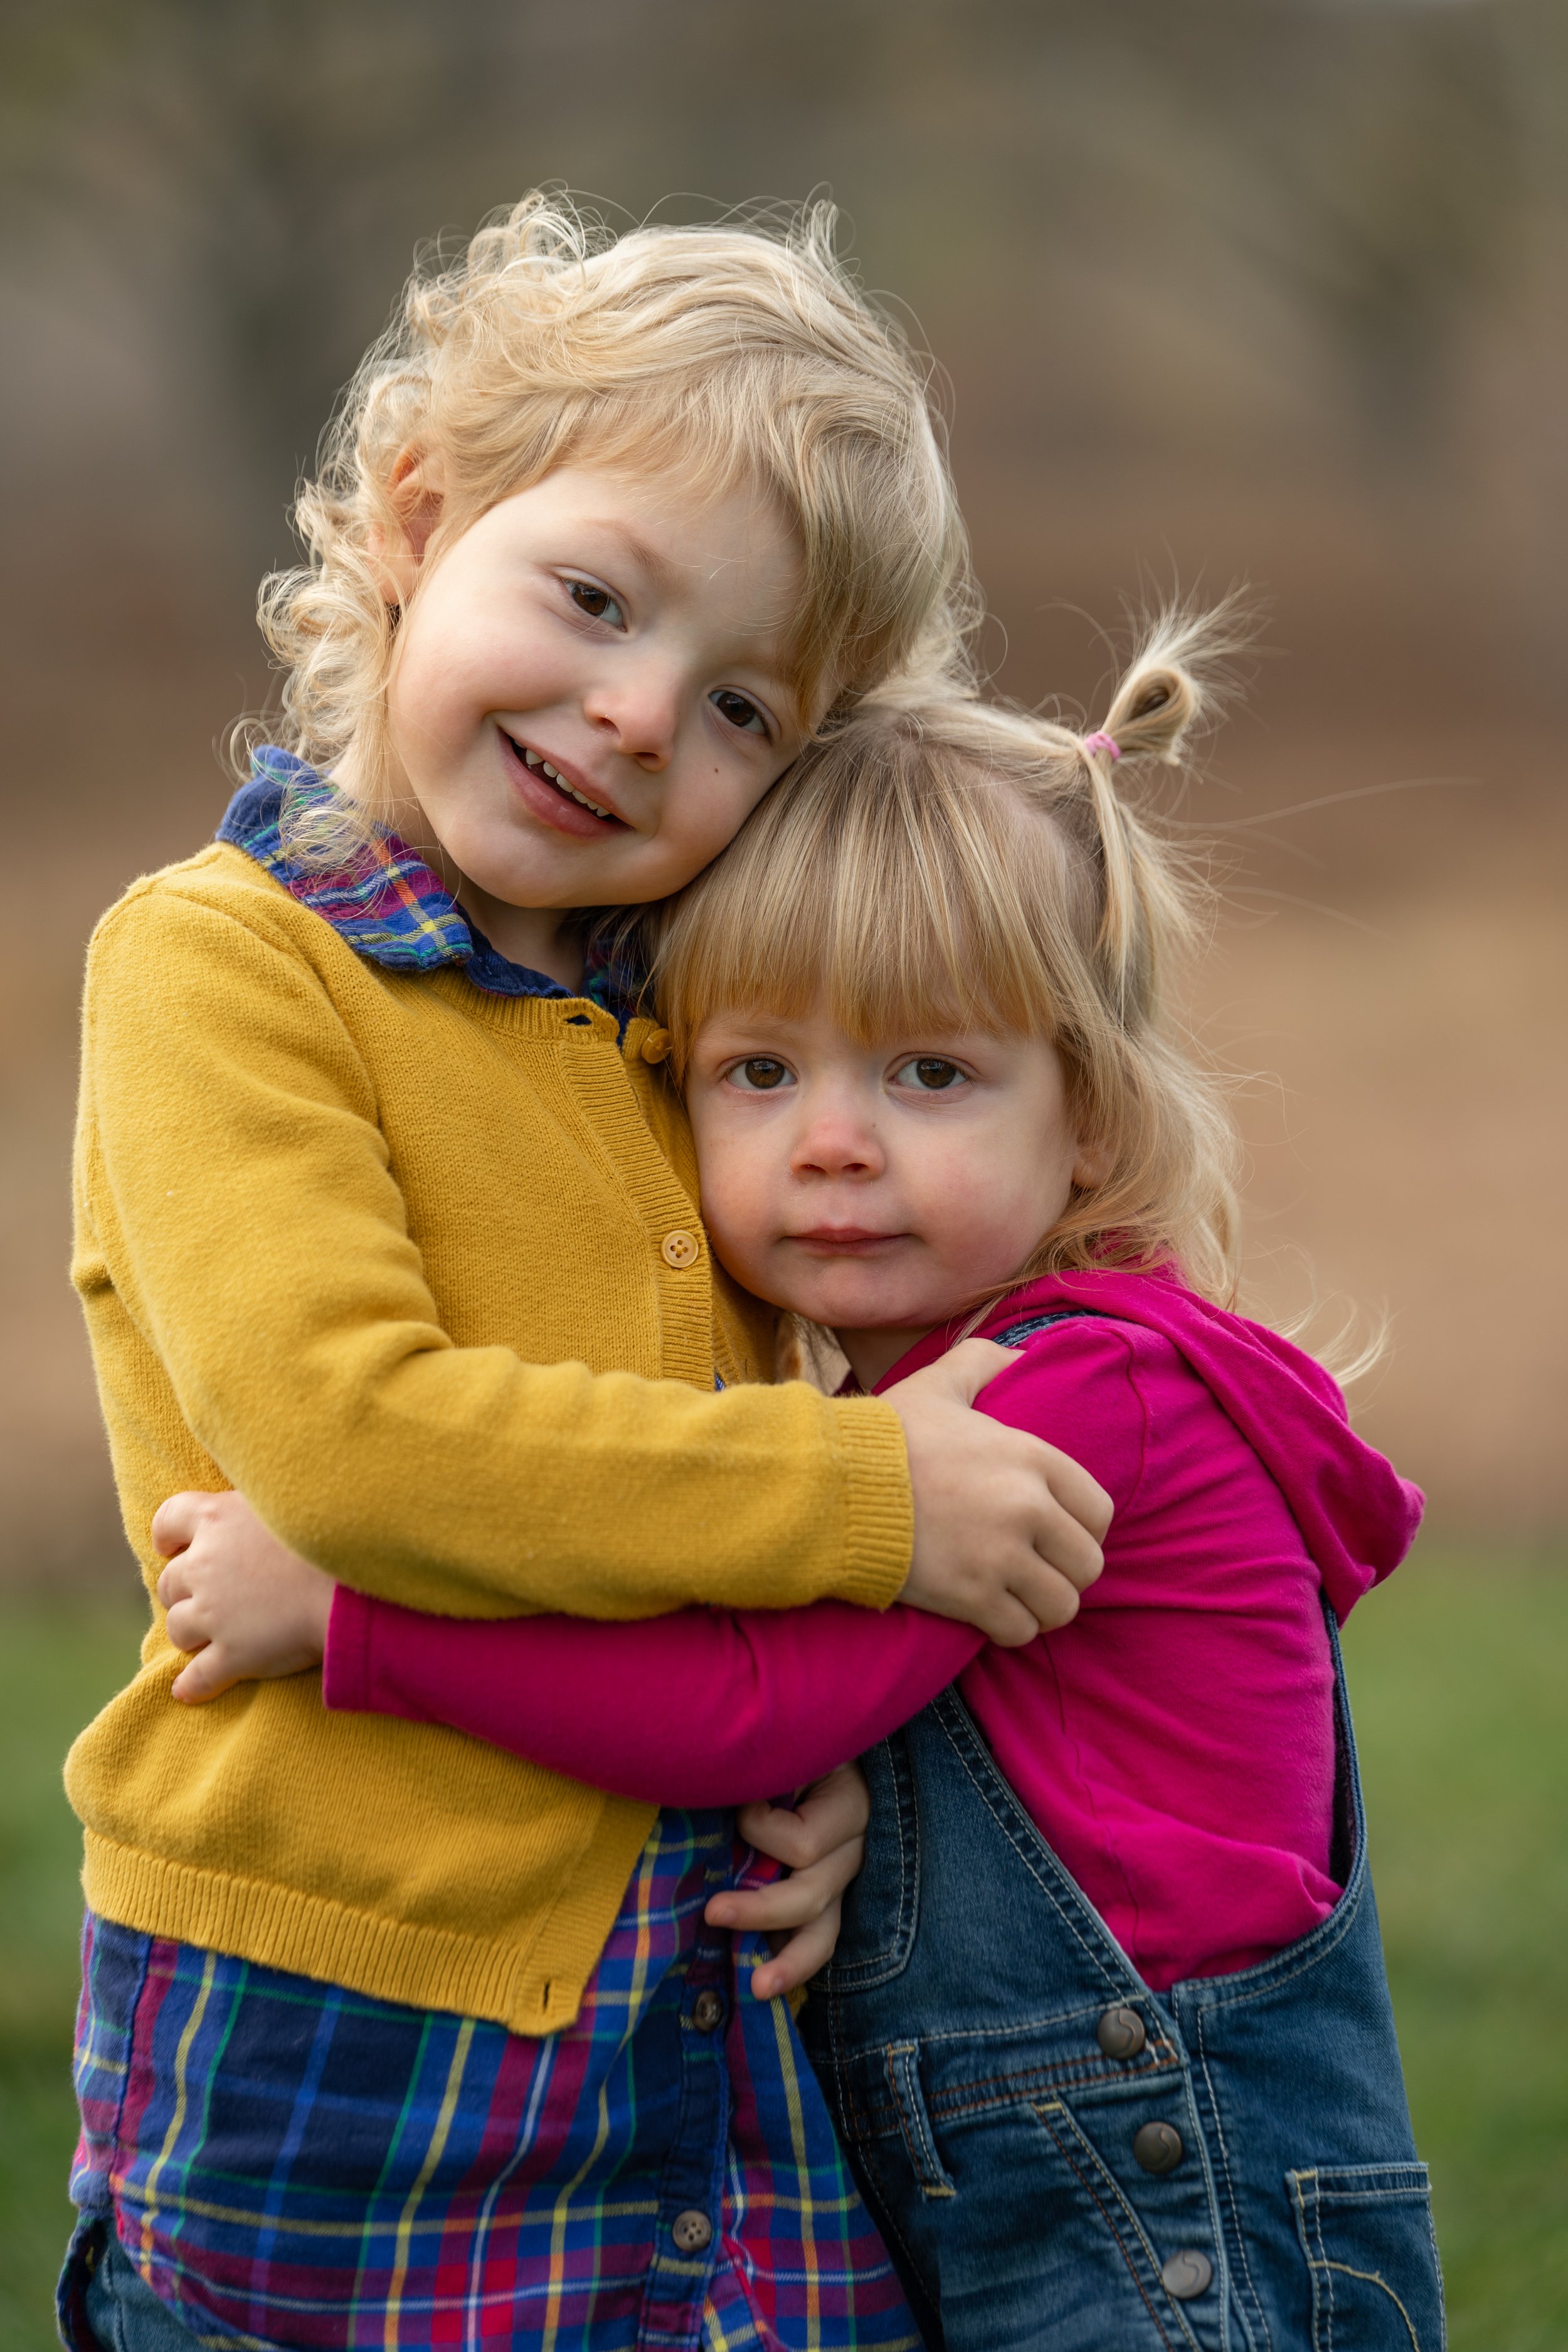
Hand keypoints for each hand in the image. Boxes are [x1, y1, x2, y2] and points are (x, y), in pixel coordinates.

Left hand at [152, 1489, 335, 1702]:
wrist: (358, 1583)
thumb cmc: (334, 1533)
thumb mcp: (287, 1499)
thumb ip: (257, 1505)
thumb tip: (251, 1508)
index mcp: (217, 1519)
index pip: (169, 1520)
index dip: (169, 1536)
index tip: (176, 1546)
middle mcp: (204, 1565)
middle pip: (170, 1581)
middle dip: (184, 1591)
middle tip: (209, 1596)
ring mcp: (213, 1614)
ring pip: (177, 1628)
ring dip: (191, 1633)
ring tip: (211, 1636)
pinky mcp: (231, 1656)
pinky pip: (196, 1677)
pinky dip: (190, 1685)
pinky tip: (189, 1690)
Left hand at [704, 1761, 868, 1999]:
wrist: (827, 1745)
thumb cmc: (799, 1741)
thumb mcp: (791, 1745)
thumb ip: (765, 1771)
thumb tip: (718, 1796)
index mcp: (850, 1803)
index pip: (804, 1842)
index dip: (761, 1830)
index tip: (738, 1804)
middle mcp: (856, 1848)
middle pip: (812, 1895)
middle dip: (760, 1911)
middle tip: (712, 1913)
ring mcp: (846, 1877)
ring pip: (825, 1930)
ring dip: (790, 1961)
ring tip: (758, 1987)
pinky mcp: (832, 1896)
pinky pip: (818, 1936)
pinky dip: (790, 1956)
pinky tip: (765, 1976)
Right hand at [885, 1337, 1110, 1645]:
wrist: (831, 1485)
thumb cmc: (885, 1435)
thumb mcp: (937, 1383)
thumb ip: (983, 1362)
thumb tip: (1022, 1357)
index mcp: (1031, 1457)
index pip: (1099, 1511)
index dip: (1084, 1528)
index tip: (1059, 1534)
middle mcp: (1027, 1508)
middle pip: (1087, 1564)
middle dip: (1066, 1572)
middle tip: (1038, 1570)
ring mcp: (1001, 1556)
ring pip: (1061, 1605)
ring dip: (1042, 1606)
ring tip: (1019, 1597)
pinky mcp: (971, 1597)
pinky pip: (1020, 1631)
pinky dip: (1009, 1628)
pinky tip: (989, 1613)